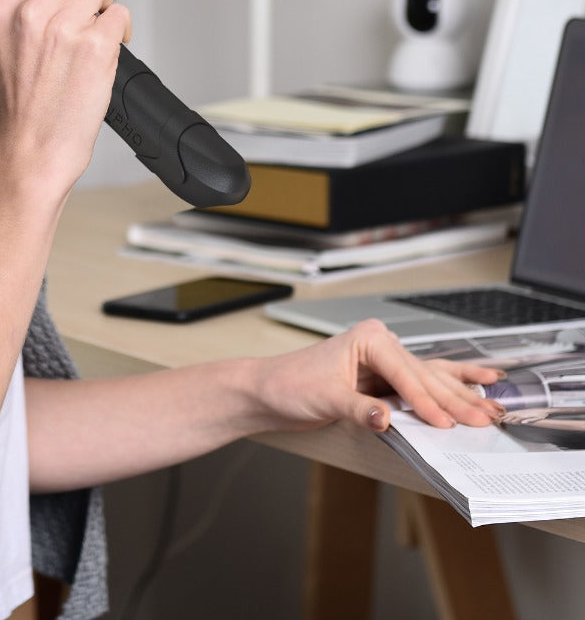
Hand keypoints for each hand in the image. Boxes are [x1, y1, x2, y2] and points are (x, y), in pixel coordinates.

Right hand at [0, 0, 130, 197]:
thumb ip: (19, 1)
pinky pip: (121, 14)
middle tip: (83, 5)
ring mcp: (64, 26)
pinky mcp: (96, 45)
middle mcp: (29, 9)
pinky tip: (104, 52)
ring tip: (91, 35)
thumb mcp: (2, 40)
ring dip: (106, 5)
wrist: (33, 147)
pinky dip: (120, 31)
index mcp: (0, 4)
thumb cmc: (23, 101)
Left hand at [253, 319, 505, 432]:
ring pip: (432, 380)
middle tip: (488, 419)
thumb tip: (386, 418)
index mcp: (368, 340)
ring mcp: (385, 361)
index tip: (446, 425)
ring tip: (495, 405)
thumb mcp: (324, 399)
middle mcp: (380, 345)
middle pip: (425, 377)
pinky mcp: (385, 379)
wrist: (270, 390)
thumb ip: (358, 409)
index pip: (406, 376)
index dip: (426, 403)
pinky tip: (480, 380)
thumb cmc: (290, 385)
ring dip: (462, 396)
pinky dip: (450, 386)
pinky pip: (424, 383)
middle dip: (456, 400)